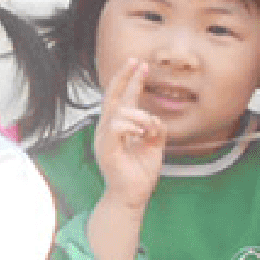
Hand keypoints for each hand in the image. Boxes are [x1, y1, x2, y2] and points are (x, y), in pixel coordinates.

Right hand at [95, 55, 165, 208]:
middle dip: (125, 77)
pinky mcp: (106, 150)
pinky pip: (117, 127)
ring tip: (149, 129)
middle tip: (137, 62)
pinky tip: (142, 134)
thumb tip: (156, 120)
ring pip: (119, 112)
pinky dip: (132, 126)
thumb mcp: (154, 146)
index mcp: (117, 128)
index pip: (120, 98)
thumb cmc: (140, 173)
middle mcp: (107, 130)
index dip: (130, 81)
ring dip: (140, 116)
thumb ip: (155, 129)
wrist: (133, 196)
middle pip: (112, 97)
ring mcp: (104, 139)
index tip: (140, 65)